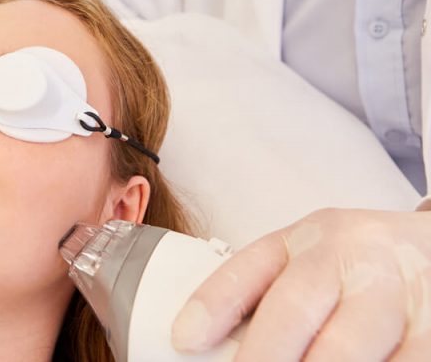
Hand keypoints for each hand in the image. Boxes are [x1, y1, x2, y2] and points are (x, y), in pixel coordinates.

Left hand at [171, 208, 430, 360]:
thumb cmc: (358, 264)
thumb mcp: (309, 259)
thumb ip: (262, 291)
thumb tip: (200, 340)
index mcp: (311, 239)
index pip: (250, 269)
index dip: (213, 305)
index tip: (183, 340)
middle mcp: (355, 258)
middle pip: (298, 308)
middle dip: (265, 353)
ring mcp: (404, 291)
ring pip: (351, 348)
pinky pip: (405, 360)